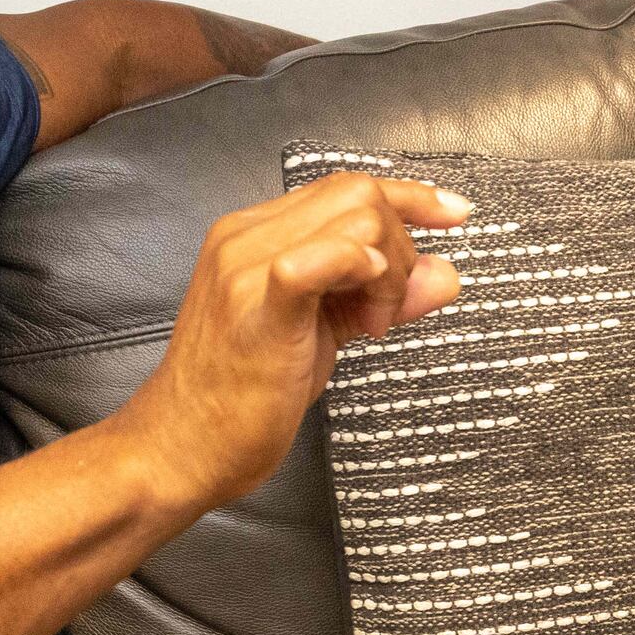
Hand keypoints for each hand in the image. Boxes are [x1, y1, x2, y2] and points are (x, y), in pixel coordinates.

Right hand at [111, 173, 466, 511]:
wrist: (181, 447)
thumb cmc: (242, 395)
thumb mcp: (327, 333)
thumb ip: (382, 297)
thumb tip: (445, 273)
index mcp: (255, 234)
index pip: (345, 187)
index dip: (408, 196)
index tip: (453, 213)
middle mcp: (246, 237)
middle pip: (358, 193)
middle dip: (400, 247)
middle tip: (383, 314)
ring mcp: (246, 268)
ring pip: (355, 218)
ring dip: (387, 275)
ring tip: (368, 328)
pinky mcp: (256, 308)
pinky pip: (318, 259)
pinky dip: (360, 271)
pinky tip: (366, 316)